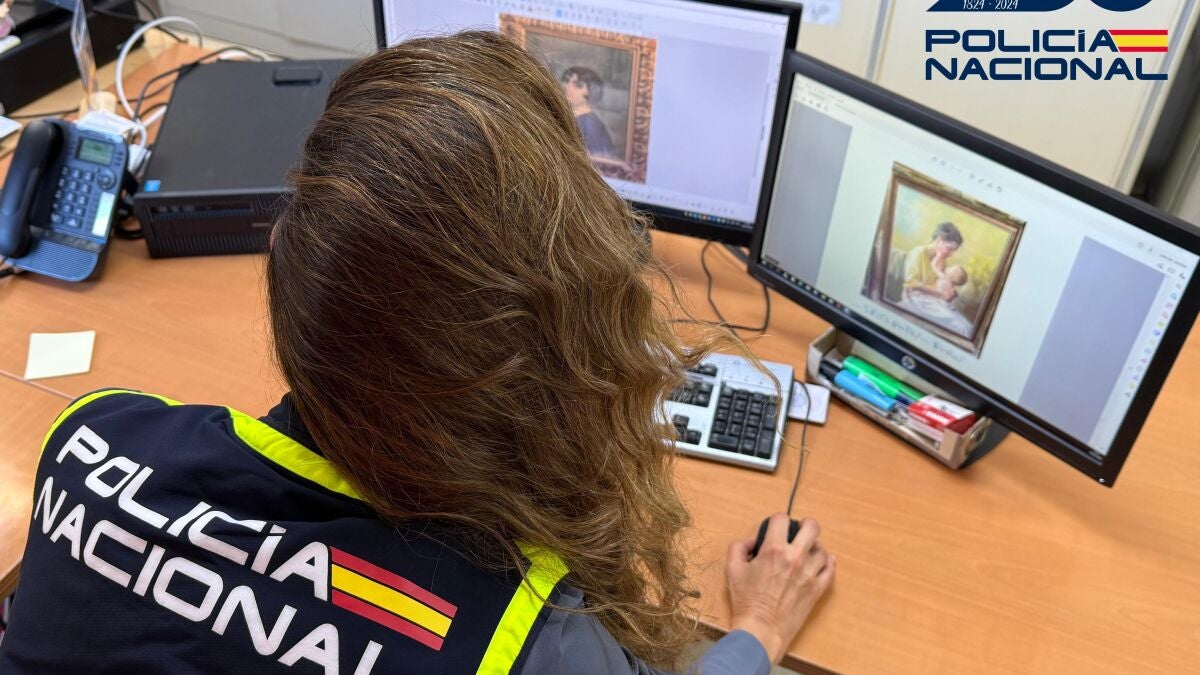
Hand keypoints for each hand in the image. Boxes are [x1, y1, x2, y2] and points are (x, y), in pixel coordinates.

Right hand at [726, 514, 834, 663]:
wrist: (761, 629)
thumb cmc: (745, 600)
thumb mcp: (732, 569)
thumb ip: (739, 547)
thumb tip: (751, 541)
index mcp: (774, 549)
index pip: (781, 519)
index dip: (777, 520)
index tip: (775, 528)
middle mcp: (795, 557)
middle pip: (812, 527)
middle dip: (805, 525)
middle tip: (799, 532)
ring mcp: (810, 573)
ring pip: (822, 549)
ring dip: (814, 547)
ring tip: (806, 552)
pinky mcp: (817, 589)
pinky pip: (830, 569)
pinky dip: (828, 563)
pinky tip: (822, 562)